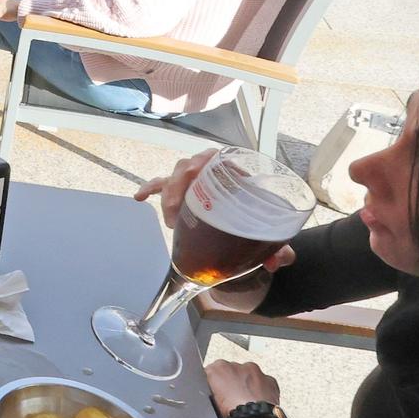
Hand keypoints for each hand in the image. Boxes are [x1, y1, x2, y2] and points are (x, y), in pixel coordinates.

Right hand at [135, 150, 296, 273]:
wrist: (252, 230)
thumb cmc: (262, 226)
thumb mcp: (273, 237)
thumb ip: (279, 250)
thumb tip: (276, 261)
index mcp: (237, 174)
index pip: (217, 156)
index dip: (206, 160)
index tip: (199, 169)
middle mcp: (212, 174)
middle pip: (189, 166)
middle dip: (179, 184)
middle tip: (177, 209)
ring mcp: (195, 183)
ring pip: (174, 176)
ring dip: (168, 193)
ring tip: (170, 218)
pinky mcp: (182, 195)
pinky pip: (161, 186)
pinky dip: (149, 189)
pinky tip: (139, 198)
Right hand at [206, 358, 282, 415]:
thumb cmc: (232, 411)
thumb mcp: (209, 397)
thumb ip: (209, 385)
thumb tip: (211, 383)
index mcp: (220, 366)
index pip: (215, 370)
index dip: (215, 383)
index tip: (218, 392)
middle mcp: (239, 365)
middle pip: (234, 371)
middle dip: (233, 381)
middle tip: (232, 398)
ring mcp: (256, 373)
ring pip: (250, 376)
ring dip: (248, 385)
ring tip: (245, 402)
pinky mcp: (270, 381)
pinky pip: (266, 383)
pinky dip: (262, 390)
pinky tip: (257, 402)